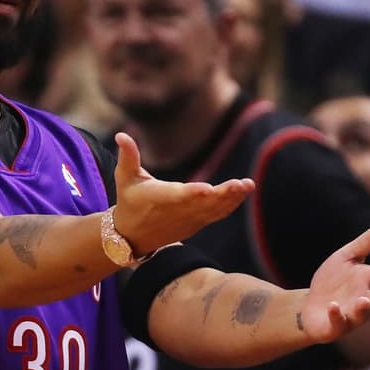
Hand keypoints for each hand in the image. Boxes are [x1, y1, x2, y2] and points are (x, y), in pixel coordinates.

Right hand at [111, 132, 253, 254]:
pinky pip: (217, 214)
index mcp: (160, 199)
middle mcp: (177, 211)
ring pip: (214, 210)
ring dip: (232, 198)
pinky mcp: (198, 222)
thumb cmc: (130, 201)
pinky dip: (230, 205)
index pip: (178, 196)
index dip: (192, 193)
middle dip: (223, 195)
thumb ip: (128, 156)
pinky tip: (243, 191)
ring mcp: (190, 219)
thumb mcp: (124, 178)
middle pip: (203, 204)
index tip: (206, 189)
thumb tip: (121, 134)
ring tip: (247, 185)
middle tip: (241, 184)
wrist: (133, 235)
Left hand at [300, 220, 369, 343]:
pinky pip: (337, 321)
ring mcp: (351, 315)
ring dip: (362, 308)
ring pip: (360, 313)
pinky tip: (333, 306)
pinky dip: (336, 314)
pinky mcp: (335, 325)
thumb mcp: (349, 256)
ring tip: (363, 301)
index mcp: (369, 282)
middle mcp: (364, 300)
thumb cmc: (334, 281)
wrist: (311, 306)